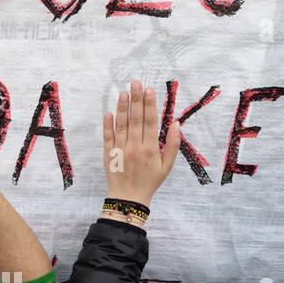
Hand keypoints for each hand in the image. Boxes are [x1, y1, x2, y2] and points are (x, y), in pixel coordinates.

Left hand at [104, 80, 180, 205]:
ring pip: (121, 125)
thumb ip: (172, 145)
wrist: (129, 198)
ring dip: (122, 108)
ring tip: (124, 92)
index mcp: (150, 149)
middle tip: (136, 83)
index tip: (150, 90)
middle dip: (136, 100)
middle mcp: (135, 147)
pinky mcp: (109, 154)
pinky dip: (108, 125)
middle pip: (136, 119)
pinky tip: (109, 112)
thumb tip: (176, 124)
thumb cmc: (150, 181)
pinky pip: (107, 137)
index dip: (150, 105)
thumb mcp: (167, 166)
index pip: (150, 122)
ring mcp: (120, 150)